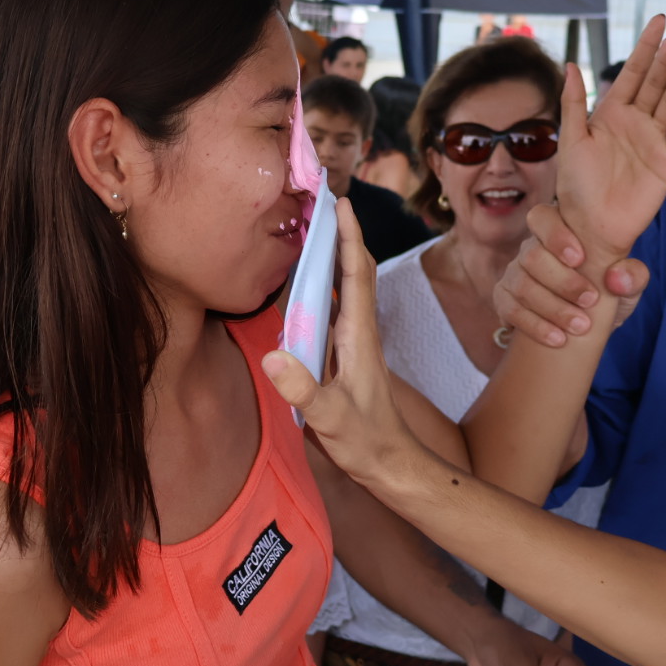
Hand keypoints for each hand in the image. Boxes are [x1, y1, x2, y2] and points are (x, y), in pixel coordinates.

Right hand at [263, 198, 417, 486]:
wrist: (391, 465)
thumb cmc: (365, 442)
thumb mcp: (330, 418)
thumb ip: (303, 390)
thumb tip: (274, 356)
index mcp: (358, 336)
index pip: (356, 275)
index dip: (349, 237)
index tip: (339, 202)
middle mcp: (360, 331)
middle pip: (357, 270)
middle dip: (344, 233)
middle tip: (325, 200)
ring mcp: (355, 341)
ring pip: (350, 285)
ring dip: (338, 253)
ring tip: (316, 227)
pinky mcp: (347, 353)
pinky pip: (339, 305)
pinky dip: (328, 282)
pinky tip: (311, 280)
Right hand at [495, 205, 650, 348]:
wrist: (585, 327)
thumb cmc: (606, 295)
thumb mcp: (628, 287)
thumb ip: (633, 276)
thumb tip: (617, 276)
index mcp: (558, 232)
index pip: (542, 217)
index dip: (556, 235)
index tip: (580, 259)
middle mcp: (530, 249)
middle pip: (532, 256)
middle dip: (562, 281)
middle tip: (590, 300)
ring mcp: (514, 273)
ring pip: (522, 285)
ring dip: (552, 308)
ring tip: (580, 326)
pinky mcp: (503, 298)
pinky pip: (509, 309)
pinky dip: (534, 325)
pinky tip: (557, 338)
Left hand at [553, 14, 665, 266]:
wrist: (589, 225)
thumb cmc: (575, 186)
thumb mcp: (570, 140)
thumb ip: (573, 103)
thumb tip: (570, 64)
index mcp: (610, 113)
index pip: (631, 73)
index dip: (645, 48)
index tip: (659, 22)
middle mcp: (636, 122)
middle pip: (655, 84)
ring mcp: (654, 140)